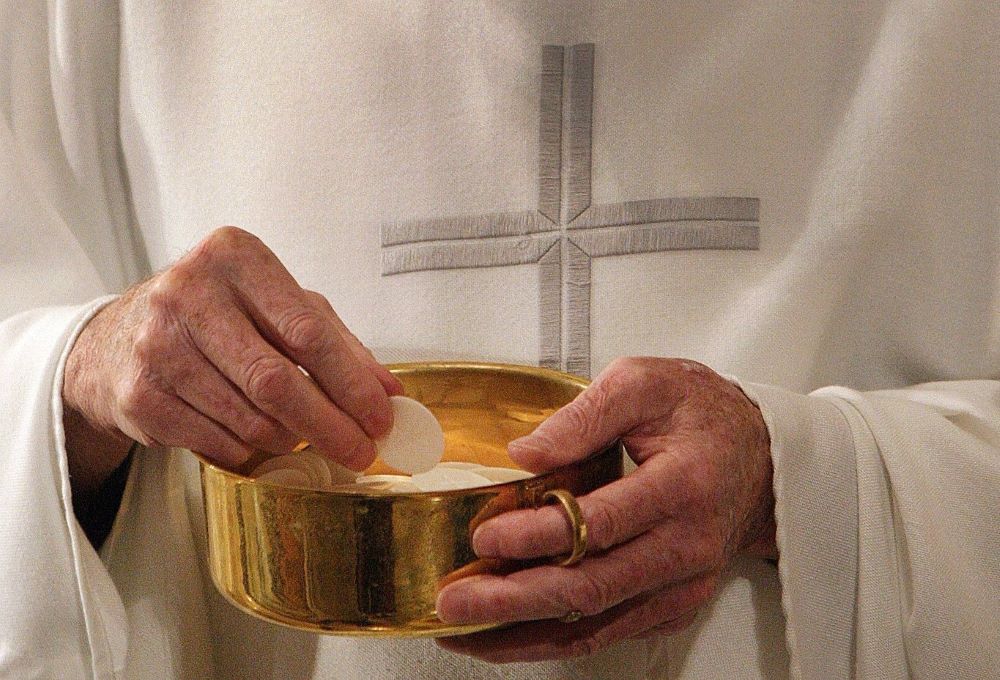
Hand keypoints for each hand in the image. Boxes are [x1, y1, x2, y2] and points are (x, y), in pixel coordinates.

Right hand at [63, 227, 401, 496]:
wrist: (119, 337)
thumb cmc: (217, 314)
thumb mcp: (277, 307)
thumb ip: (337, 343)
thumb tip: (390, 392)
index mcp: (233, 257)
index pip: (306, 330)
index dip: (351, 382)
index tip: (381, 416)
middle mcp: (188, 293)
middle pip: (276, 380)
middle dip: (329, 425)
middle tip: (360, 450)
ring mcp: (157, 345)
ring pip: (249, 418)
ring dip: (289, 437)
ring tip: (300, 434)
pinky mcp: (139, 394)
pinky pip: (217, 442)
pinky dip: (249, 450)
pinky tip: (255, 437)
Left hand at [435, 357, 774, 661]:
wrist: (761, 458)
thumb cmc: (701, 414)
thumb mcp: (645, 383)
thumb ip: (584, 415)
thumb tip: (524, 454)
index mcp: (683, 485)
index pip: (601, 522)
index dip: (538, 535)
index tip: (486, 536)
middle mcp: (687, 546)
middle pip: (592, 586)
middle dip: (514, 599)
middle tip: (455, 601)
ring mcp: (682, 584)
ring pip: (595, 622)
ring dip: (523, 630)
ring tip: (463, 629)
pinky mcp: (672, 605)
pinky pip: (608, 632)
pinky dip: (552, 638)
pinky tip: (505, 634)